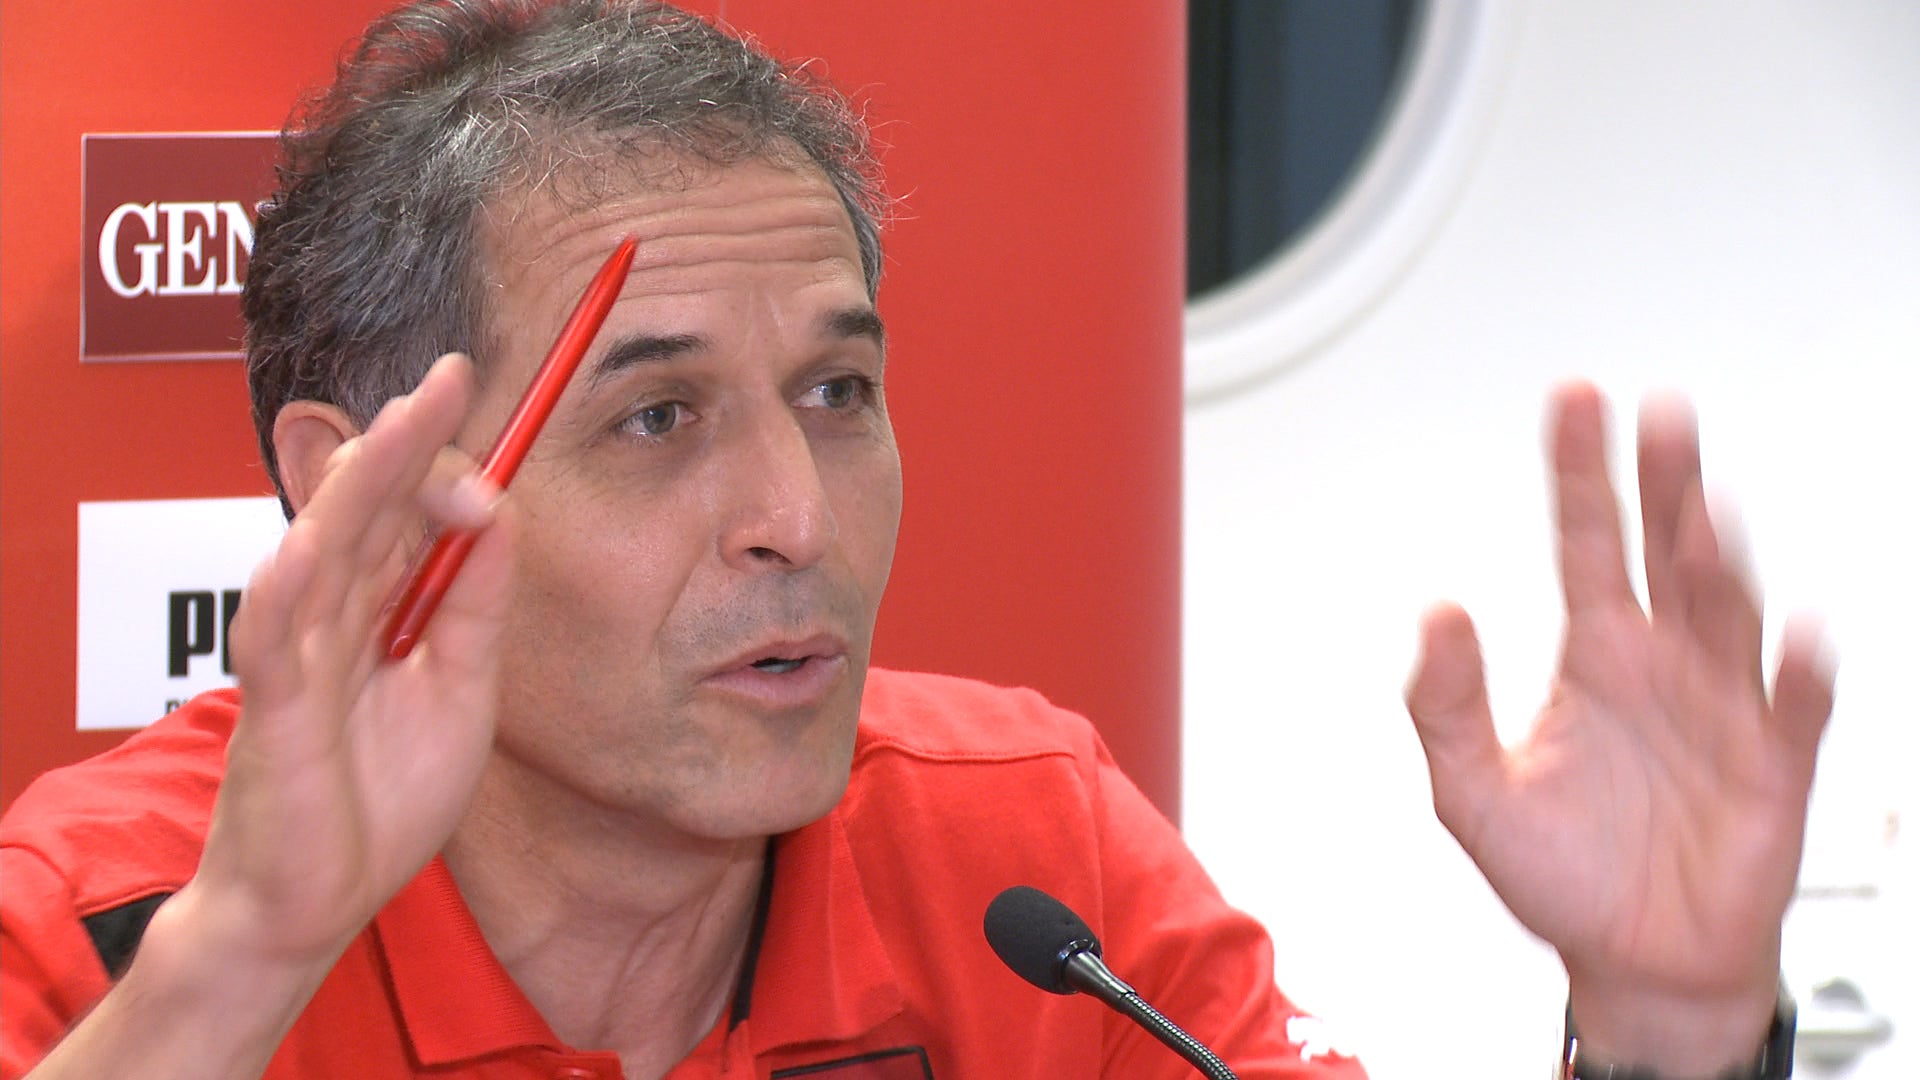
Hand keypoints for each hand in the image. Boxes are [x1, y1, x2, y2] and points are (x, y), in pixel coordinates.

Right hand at [179, 354, 514, 971]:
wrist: (318, 902)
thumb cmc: (382, 801)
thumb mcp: (462, 690)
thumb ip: (477, 607)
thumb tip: (502, 515)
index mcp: (378, 608)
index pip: (408, 513)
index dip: (447, 467)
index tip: (499, 438)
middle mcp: (333, 615)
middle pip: (366, 509)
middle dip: (408, 442)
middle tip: (449, 379)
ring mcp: (298, 656)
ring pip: (323, 548)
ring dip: (359, 486)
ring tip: (398, 426)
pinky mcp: (271, 708)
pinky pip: (273, 638)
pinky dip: (290, 587)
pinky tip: (313, 540)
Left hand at [1404, 382, 1833, 1072]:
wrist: (1637, 961)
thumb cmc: (1562, 872)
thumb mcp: (1470, 791)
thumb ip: (1442, 705)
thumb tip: (1435, 613)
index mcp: (1596, 656)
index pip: (1589, 540)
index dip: (1583, 471)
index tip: (1577, 400)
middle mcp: (1663, 664)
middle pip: (1668, 550)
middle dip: (1664, 481)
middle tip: (1659, 414)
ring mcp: (1722, 707)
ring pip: (1730, 613)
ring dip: (1719, 562)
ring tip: (1703, 513)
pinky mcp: (1771, 768)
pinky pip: (1792, 711)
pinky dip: (1799, 672)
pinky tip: (1794, 634)